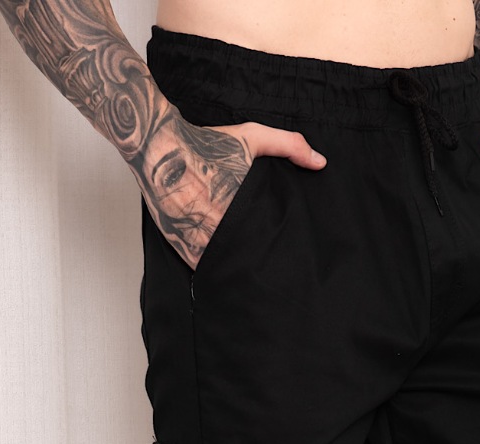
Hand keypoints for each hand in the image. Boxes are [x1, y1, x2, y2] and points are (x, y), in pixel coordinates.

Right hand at [134, 108, 326, 269]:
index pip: (264, 237)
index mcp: (239, 204)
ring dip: (236, 265)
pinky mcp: (181, 243)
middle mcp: (218, 224)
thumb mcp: (252, 137)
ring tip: (249, 269)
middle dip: (257, 257)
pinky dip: (212, 266)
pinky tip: (223, 268)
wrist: (159, 146)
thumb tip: (320, 162)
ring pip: (225, 263)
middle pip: (246, 253)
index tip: (279, 247)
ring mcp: (197, 237)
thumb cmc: (206, 142)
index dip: (273, 245)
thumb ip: (289, 145)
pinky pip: (201, 265)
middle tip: (269, 264)